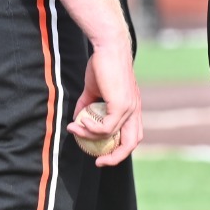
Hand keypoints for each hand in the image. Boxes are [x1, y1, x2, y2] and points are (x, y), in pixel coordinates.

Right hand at [70, 40, 143, 166]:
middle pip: (132, 142)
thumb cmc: (102, 65)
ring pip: (113, 135)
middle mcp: (134, 109)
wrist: (108, 48)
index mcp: (132, 107)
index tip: (101, 154)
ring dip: (91, 137)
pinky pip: (106, 127)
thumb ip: (87, 106)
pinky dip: (91, 129)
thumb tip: (77, 120)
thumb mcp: (94, 90)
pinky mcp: (122, 104)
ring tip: (74, 129)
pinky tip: (79, 121)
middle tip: (98, 161)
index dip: (120, 148)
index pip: (133, 134)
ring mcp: (130, 107)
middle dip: (116, 157)